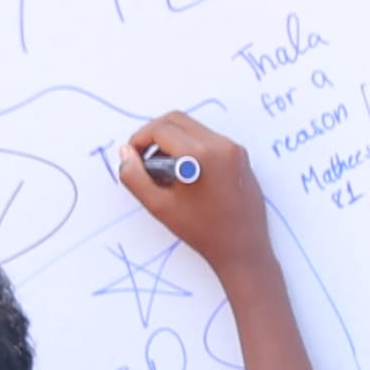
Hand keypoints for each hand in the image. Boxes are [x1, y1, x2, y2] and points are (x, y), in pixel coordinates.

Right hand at [113, 109, 275, 268]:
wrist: (243, 249)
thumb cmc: (202, 231)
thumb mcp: (159, 206)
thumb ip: (135, 176)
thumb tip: (126, 152)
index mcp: (201, 154)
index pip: (160, 129)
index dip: (139, 139)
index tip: (132, 156)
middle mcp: (221, 145)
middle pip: (177, 120)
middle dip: (155, 135)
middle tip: (144, 160)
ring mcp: (234, 150)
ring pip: (193, 129)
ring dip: (173, 142)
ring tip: (164, 174)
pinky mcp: (241, 158)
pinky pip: (209, 140)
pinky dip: (191, 149)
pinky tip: (185, 176)